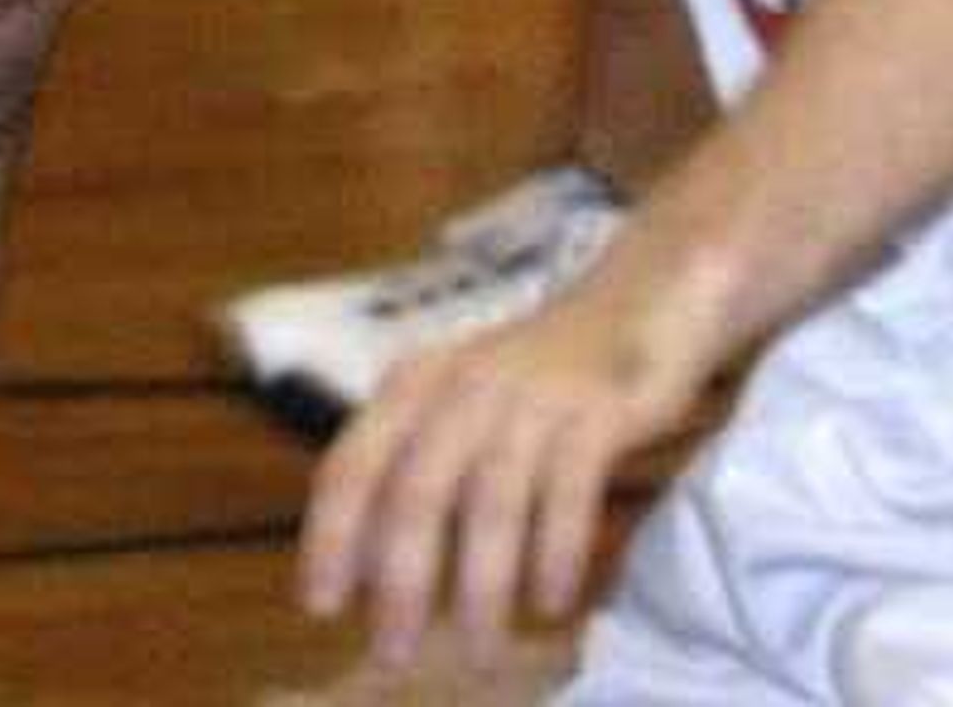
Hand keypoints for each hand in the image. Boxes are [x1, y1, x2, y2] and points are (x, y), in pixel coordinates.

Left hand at [300, 235, 738, 662]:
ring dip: (482, 584)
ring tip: (479, 648)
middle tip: (395, 651)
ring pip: (491, 501)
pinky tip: (550, 601)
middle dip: (402, 578)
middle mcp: (463, 386)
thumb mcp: (455, 406)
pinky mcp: (596, 410)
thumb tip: (365, 570)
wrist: (633, 301)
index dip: (330, 536)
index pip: (352, 463)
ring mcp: (531, 396)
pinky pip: (569, 491)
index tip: (319, 604)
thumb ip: (412, 472)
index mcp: (414, 386)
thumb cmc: (530, 377)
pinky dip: (556, 552)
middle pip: (416, 490)